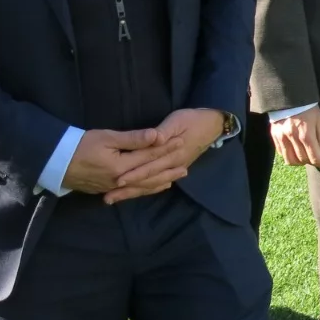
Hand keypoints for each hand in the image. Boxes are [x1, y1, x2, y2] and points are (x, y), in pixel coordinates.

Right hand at [61, 127, 172, 195]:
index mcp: (121, 167)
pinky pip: (133, 191)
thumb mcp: (106, 138)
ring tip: (178, 176)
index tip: (181, 141)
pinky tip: (156, 187)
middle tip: (186, 164)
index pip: (149, 156)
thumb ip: (133, 139)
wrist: (54, 162)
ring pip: (143, 186)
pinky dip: (147, 188)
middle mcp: (120, 181)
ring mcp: (113, 187)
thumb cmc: (80, 145)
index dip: (166, 148)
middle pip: (150, 174)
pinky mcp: (107, 189)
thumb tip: (156, 135)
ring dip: (162, 180)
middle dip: (168, 168)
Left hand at [105, 108, 225, 203]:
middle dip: (128, 189)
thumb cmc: (192, 120)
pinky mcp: (175, 168)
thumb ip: (164, 131)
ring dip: (134, 192)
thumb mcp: (177, 120)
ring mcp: (175, 169)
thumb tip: (155, 139)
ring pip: (152, 185)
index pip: (149, 167)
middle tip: (108, 198)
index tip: (117, 181)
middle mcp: (173, 166)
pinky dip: (147, 190)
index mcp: (172, 154)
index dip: (133, 174)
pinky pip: (159, 183)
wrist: (211, 125)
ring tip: (115, 199)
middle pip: (148, 180)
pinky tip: (137, 193)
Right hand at [272, 106, 319, 168]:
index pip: (315, 157)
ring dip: (300, 162)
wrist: (290, 97)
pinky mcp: (274, 136)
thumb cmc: (308, 108)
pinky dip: (290, 156)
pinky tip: (296, 152)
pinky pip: (281, 153)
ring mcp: (282, 138)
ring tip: (306, 158)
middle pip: (303, 160)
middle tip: (317, 158)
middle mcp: (293, 138)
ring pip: (290, 160)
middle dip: (312, 162)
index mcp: (306, 134)